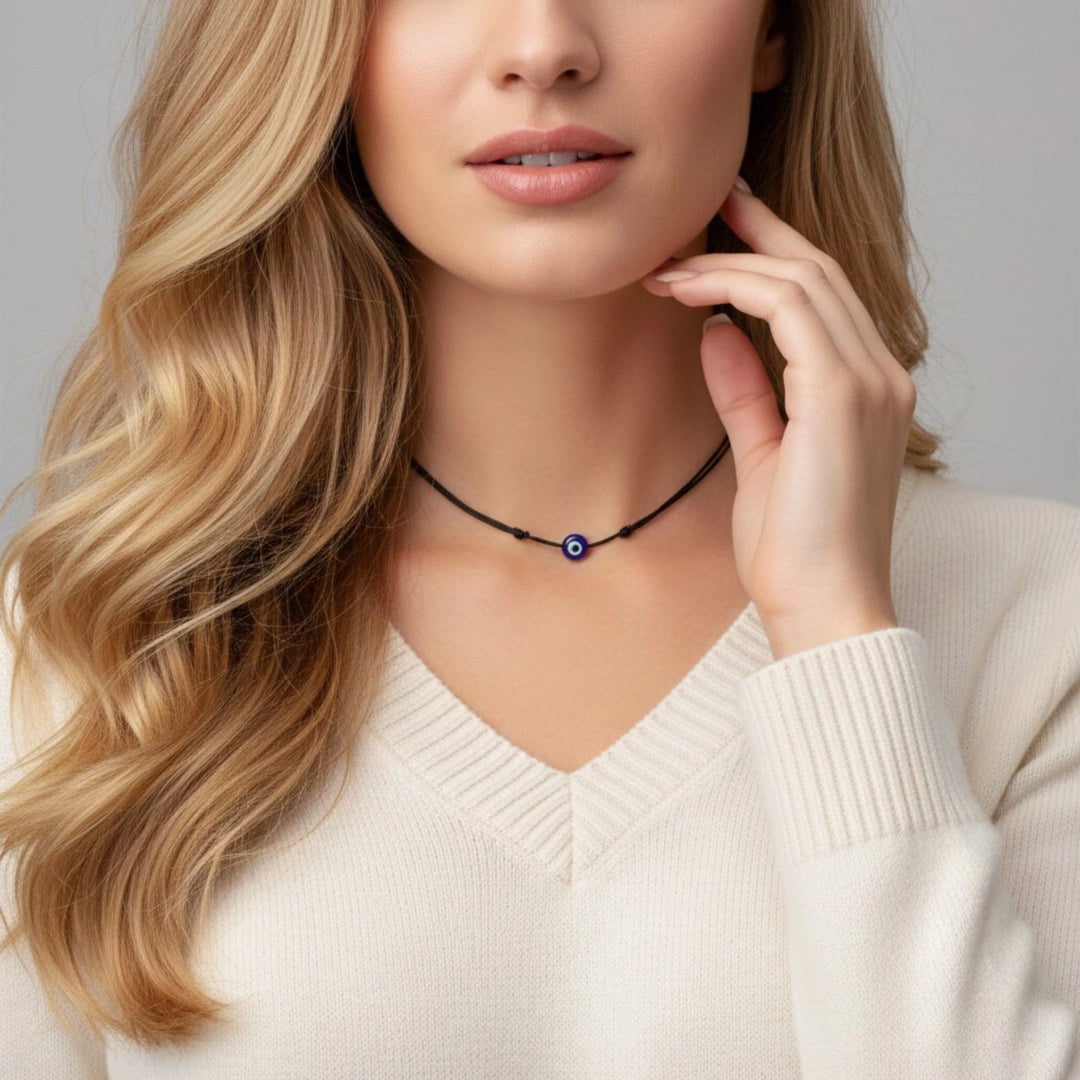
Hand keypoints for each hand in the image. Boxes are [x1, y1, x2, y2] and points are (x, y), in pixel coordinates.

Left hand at [641, 177, 915, 659]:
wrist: (823, 606)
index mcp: (866, 390)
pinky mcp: (843, 394)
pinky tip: (685, 292)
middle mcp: (880, 374)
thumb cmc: (794, 548)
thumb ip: (745, 390)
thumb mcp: (760, 454)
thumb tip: (715, 332)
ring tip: (666, 264)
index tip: (719, 228)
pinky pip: (790, 309)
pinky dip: (733, 289)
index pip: (822, 297)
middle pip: (817, 271)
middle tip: (697, 208)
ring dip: (729, 262)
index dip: (771, 252)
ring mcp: (870, 380)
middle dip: (755, 232)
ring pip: (804, 280)